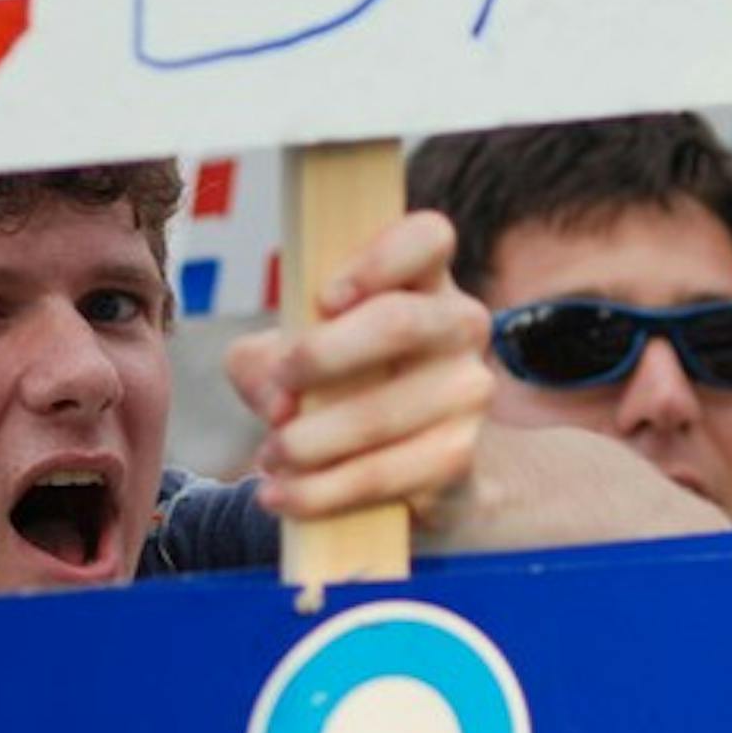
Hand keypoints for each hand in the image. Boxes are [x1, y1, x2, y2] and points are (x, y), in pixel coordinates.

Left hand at [226, 212, 492, 522]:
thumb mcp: (283, 359)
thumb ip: (262, 363)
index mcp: (421, 278)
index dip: (379, 259)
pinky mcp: (460, 455)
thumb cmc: (334, 386)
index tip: (325, 297)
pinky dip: (322, 491)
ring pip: (383, 414)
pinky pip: (387, 475)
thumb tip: (281, 404)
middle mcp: (459, 324)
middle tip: (281, 384)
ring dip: (310, 441)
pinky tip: (283, 495)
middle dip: (323, 355)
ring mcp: (469, 391)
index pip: (428, 237)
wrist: (394, 466)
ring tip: (270, 457)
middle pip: (399, 322)